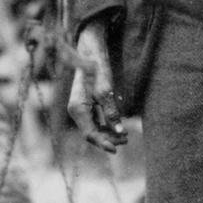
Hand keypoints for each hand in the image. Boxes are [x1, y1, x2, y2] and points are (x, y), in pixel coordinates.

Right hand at [68, 22, 126, 152]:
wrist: (89, 54)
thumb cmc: (96, 69)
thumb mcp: (106, 91)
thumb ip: (111, 112)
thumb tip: (119, 131)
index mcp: (77, 108)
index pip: (89, 133)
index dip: (102, 143)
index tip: (116, 149)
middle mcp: (75, 111)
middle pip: (91, 133)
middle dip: (108, 139)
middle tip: (126, 139)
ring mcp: (80, 110)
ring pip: (93, 129)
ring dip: (108, 134)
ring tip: (125, 135)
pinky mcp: (85, 107)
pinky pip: (94, 122)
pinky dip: (105, 126)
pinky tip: (117, 128)